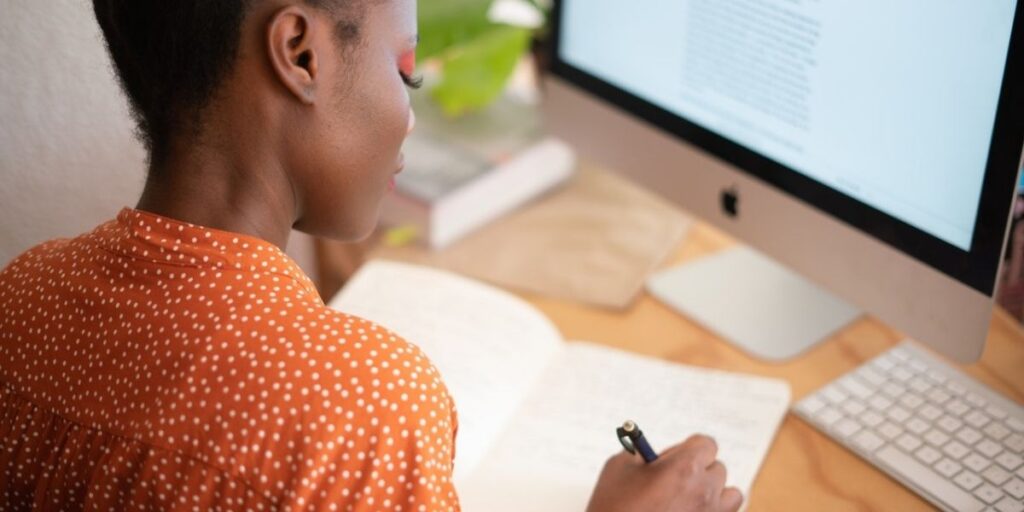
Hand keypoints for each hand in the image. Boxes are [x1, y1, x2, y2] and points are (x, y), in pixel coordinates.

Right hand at [585, 434, 742, 511]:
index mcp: (685, 467)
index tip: (675, 457)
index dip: (690, 448)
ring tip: (691, 499)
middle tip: (674, 480)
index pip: (706, 444)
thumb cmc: (613, 507)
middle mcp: (705, 491)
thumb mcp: (618, 468)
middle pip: (718, 469)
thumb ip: (641, 454)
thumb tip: (654, 456)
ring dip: (715, 493)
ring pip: (731, 495)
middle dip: (698, 471)